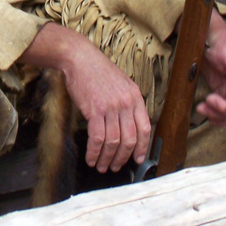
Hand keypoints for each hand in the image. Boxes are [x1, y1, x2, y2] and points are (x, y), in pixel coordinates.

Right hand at [20, 22, 150, 172]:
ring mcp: (111, 107)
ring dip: (107, 158)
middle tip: (116, 166)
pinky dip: (94, 152)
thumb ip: (128, 104)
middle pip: (130, 139)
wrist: (80, 58)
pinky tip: (91, 158)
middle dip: (123, 158)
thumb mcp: (122, 84)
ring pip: (114, 142)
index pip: (145, 128)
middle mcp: (126, 103)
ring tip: (102, 166)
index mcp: (135, 97)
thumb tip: (128, 127)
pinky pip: (97, 138)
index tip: (137, 159)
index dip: (142, 147)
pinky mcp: (95, 110)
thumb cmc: (98, 71)